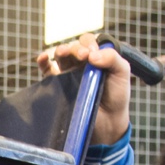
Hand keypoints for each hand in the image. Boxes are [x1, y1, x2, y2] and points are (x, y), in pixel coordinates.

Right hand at [36, 31, 131, 145]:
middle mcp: (81, 63)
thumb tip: (92, 55)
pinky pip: (47, 70)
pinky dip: (43, 62)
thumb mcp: (122, 72)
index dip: (89, 43)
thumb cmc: (116, 96)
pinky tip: (43, 58)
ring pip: (60, 56)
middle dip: (76, 48)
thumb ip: (112, 58)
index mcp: (96, 57)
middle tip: (83, 56)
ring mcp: (68, 73)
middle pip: (73, 47)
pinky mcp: (58, 85)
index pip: (88, 42)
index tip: (92, 54)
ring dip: (60, 50)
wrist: (107, 122)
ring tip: (63, 53)